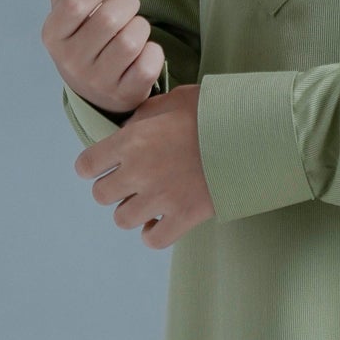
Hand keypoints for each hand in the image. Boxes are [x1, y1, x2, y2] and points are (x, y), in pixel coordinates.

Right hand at [42, 0, 166, 115]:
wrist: (95, 88)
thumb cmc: (83, 33)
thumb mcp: (69, 3)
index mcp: (53, 35)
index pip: (75, 2)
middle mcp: (70, 62)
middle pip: (109, 19)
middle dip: (128, 3)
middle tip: (128, 5)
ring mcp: (97, 82)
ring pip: (132, 40)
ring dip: (141, 26)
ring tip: (134, 27)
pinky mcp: (124, 95)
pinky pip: (149, 64)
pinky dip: (154, 51)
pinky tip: (144, 51)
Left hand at [74, 83, 213, 248]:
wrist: (252, 134)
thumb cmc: (213, 111)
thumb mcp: (172, 100)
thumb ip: (143, 116)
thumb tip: (129, 129)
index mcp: (131, 141)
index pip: (86, 165)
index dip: (91, 167)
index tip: (102, 167)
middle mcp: (139, 172)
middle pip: (101, 194)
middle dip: (113, 188)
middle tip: (131, 182)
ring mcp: (161, 197)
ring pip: (122, 219)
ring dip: (131, 211)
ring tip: (147, 201)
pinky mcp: (184, 216)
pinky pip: (153, 239)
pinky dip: (153, 233)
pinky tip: (161, 221)